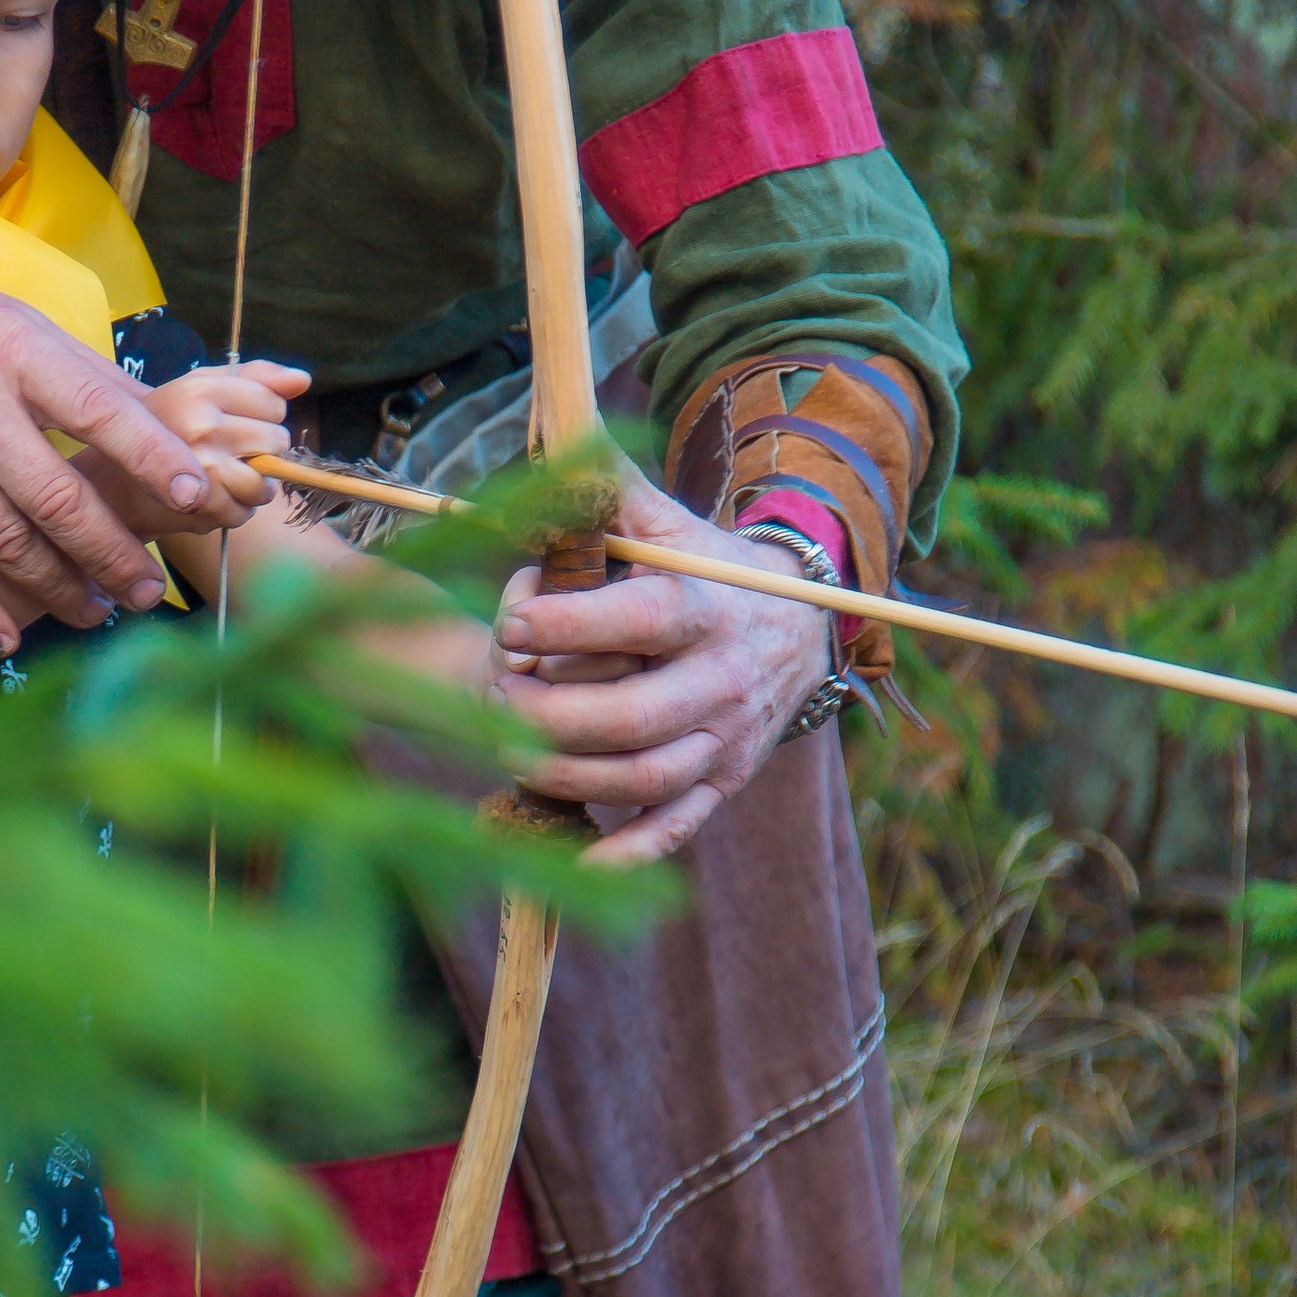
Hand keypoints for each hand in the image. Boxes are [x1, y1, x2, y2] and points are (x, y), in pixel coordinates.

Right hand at [0, 264, 211, 651]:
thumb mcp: (19, 326)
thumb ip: (89, 378)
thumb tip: (166, 423)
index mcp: (19, 357)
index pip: (99, 412)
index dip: (152, 457)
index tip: (195, 496)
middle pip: (58, 497)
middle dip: (112, 551)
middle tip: (149, 589)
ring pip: (6, 542)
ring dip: (58, 588)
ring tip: (97, 612)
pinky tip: (6, 640)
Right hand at [133, 359, 310, 519]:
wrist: (114, 477)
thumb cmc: (165, 427)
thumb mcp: (201, 388)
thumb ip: (255, 378)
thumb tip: (302, 379)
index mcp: (199, 390)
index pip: (274, 403)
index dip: (263, 414)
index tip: (237, 421)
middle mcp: (200, 427)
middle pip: (276, 441)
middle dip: (262, 450)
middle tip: (231, 452)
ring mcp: (201, 470)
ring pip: (265, 483)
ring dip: (254, 487)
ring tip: (226, 478)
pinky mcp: (201, 509)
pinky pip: (245, 514)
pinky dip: (235, 512)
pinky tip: (213, 498)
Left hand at [487, 461, 835, 865]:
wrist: (799, 623)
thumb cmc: (704, 567)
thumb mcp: (666, 522)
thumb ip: (605, 489)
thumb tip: (550, 432)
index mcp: (704, 607)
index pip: (639, 621)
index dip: (568, 626)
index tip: (511, 623)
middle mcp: (722, 679)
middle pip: (633, 717)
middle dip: (552, 716)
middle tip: (496, 700)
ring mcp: (726, 739)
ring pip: (646, 778)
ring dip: (569, 776)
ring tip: (510, 751)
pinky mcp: (723, 782)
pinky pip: (678, 829)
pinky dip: (631, 855)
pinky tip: (578, 865)